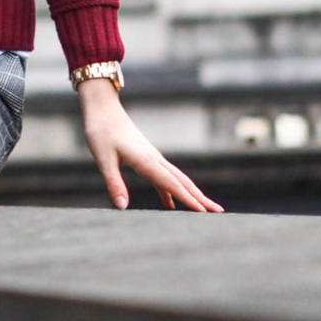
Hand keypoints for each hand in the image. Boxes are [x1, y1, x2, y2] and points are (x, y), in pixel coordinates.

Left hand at [76, 79, 224, 212]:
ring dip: (191, 193)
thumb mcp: (103, 159)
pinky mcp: (147, 157)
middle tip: (219, 212)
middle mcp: (155, 159)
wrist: (103, 108)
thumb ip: (114, 183)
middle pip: (183, 182)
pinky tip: (169, 204)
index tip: (204, 212)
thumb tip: (122, 207)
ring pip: (177, 179)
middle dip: (201, 198)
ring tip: (204, 209)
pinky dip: (170, 191)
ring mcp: (153, 157)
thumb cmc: (101, 132)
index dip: (188, 200)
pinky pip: (164, 177)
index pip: (172, 184)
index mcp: (147, 161)